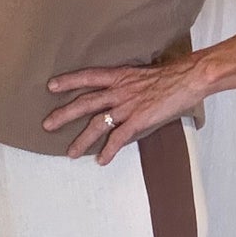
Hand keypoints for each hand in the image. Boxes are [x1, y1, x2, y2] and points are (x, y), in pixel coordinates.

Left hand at [43, 55, 205, 164]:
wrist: (189, 77)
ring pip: (97, 123)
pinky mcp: (139, 120)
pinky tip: (101, 160)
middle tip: (47, 125)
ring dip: (81, 139)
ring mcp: (128, 106)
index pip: (88, 77)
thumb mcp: (142, 76)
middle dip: (64, 114)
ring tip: (70, 152)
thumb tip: (120, 96)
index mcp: (119, 76)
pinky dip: (108, 150)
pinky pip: (119, 138)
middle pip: (85, 102)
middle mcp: (119, 90)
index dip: (68, 81)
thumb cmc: (170, 76)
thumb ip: (128, 86)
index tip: (51, 86)